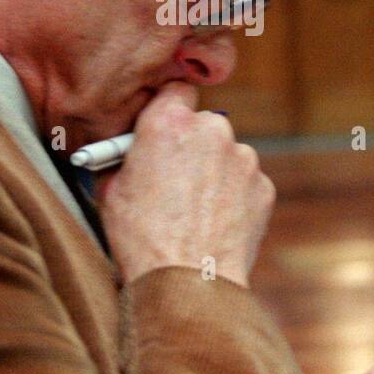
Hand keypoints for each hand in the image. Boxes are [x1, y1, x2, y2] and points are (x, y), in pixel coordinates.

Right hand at [98, 82, 274, 288]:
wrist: (188, 283)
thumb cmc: (141, 239)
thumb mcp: (110, 190)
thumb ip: (124, 157)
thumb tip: (126, 152)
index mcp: (168, 123)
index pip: (176, 90)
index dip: (170, 109)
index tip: (166, 127)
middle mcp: (211, 130)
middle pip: (204, 124)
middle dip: (192, 145)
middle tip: (175, 178)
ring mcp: (243, 158)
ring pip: (227, 154)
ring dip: (214, 172)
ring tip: (194, 210)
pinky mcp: (263, 186)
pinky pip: (245, 182)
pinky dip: (234, 197)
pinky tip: (214, 223)